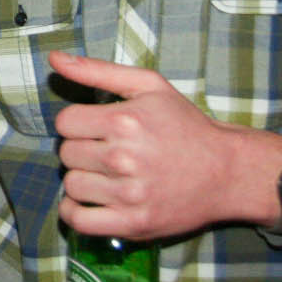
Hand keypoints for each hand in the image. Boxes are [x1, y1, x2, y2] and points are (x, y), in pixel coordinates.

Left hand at [50, 51, 255, 239]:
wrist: (227, 172)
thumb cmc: (186, 126)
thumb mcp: (149, 85)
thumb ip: (97, 70)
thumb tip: (54, 57)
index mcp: (124, 121)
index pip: (65, 123)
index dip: (78, 123)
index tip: (96, 128)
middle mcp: (123, 158)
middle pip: (67, 153)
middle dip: (82, 150)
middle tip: (106, 152)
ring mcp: (128, 194)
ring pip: (72, 185)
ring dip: (82, 180)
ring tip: (105, 175)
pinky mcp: (133, 223)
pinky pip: (79, 221)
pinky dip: (75, 212)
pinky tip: (90, 201)